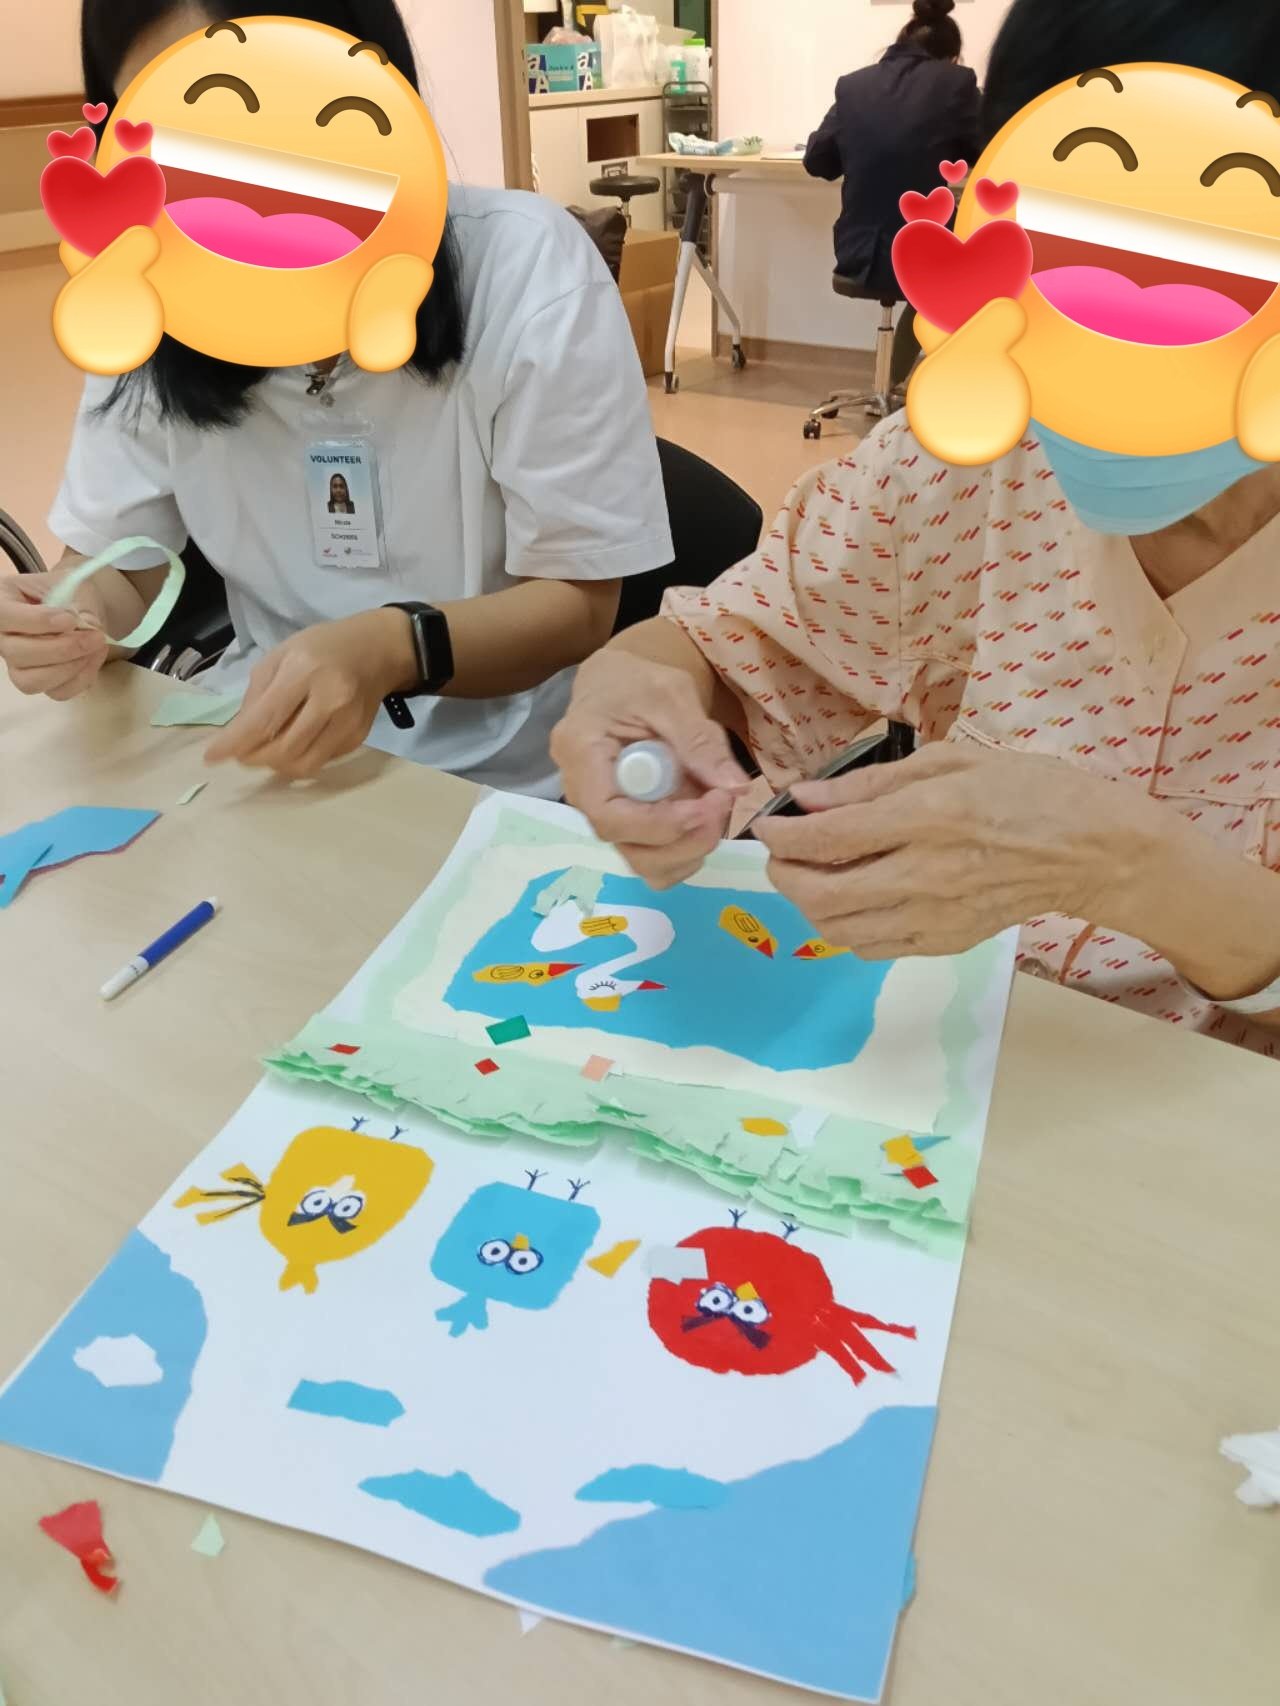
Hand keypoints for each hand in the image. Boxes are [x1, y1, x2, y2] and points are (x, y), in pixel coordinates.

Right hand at [0, 573, 108, 700]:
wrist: (81, 608)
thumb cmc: (70, 592)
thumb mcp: (74, 585)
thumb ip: (78, 604)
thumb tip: (88, 627)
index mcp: (2, 602)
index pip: (4, 617)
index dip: (37, 621)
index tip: (70, 619)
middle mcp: (3, 637)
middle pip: (17, 654)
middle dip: (63, 648)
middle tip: (95, 636)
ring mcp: (18, 664)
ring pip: (32, 681)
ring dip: (71, 667)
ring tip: (96, 647)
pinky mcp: (40, 682)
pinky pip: (56, 692)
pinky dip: (81, 678)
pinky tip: (94, 658)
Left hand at [205, 610, 414, 778]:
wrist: (376, 650)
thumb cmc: (321, 647)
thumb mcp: (280, 654)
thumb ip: (256, 694)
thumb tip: (240, 735)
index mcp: (304, 672)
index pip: (264, 720)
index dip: (234, 743)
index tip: (211, 757)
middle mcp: (330, 700)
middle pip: (283, 749)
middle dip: (254, 758)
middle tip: (241, 753)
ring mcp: (348, 723)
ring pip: (303, 764)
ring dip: (275, 765)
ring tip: (264, 752)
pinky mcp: (358, 738)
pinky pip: (320, 761)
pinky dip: (299, 759)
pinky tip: (293, 743)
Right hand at [552, 649, 750, 888]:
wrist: (619, 683)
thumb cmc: (638, 680)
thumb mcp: (671, 694)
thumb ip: (700, 741)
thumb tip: (735, 787)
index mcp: (580, 754)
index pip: (610, 817)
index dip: (661, 824)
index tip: (708, 806)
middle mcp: (582, 793)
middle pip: (628, 848)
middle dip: (684, 840)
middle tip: (723, 804)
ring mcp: (604, 812)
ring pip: (643, 861)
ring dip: (690, 848)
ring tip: (716, 808)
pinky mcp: (626, 822)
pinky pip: (653, 854)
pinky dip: (686, 846)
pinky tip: (704, 815)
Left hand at [754, 741, 1153, 958]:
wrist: (1093, 851)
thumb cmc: (1027, 790)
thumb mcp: (951, 760)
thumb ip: (871, 783)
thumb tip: (806, 799)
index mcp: (926, 818)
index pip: (824, 839)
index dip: (780, 835)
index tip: (768, 824)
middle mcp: (923, 874)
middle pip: (818, 894)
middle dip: (782, 874)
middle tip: (782, 853)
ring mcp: (933, 917)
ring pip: (836, 930)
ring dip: (808, 903)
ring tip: (812, 874)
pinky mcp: (944, 943)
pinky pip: (870, 947)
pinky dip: (844, 926)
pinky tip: (852, 898)